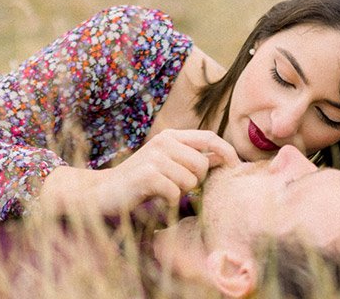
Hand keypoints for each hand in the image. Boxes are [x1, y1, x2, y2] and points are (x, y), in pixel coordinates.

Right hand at [39, 129, 239, 216]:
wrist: (103, 192)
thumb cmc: (140, 182)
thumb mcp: (168, 166)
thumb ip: (192, 160)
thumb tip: (224, 157)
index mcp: (170, 137)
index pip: (210, 137)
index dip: (227, 152)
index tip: (236, 168)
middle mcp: (162, 142)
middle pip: (202, 164)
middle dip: (195, 181)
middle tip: (176, 186)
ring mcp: (154, 157)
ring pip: (189, 180)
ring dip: (180, 192)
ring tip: (161, 191)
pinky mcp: (147, 174)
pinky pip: (175, 193)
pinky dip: (168, 202)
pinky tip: (153, 198)